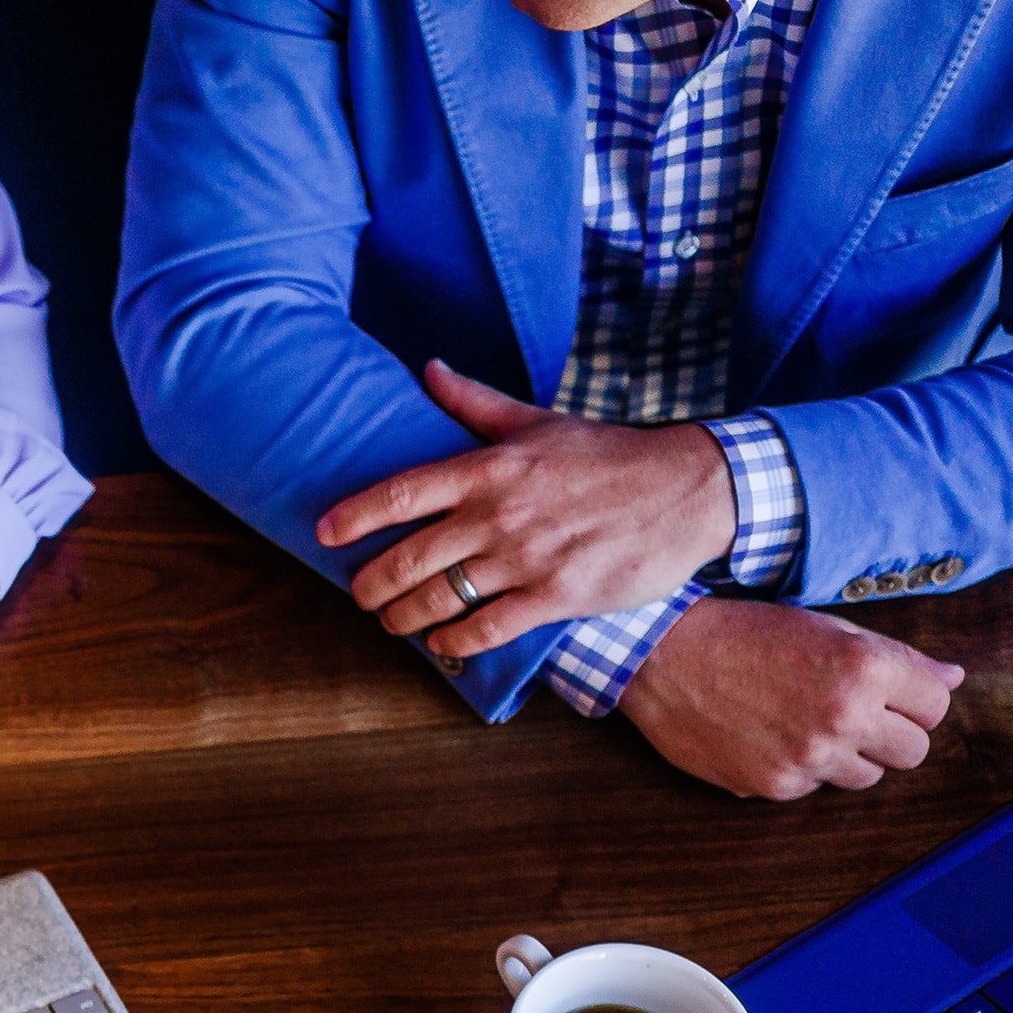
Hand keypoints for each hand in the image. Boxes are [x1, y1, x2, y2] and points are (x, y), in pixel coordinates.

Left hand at [315, 360, 735, 659]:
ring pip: (440, 599)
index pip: (401, 492)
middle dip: (371, 585)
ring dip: (405, 618)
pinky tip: (444, 644)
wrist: (689, 490)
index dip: (354, 516)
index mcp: (489, 468)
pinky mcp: (559, 595)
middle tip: (359, 596)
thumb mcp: (537, 421)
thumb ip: (474, 402)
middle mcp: (499, 514)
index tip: (323, 533)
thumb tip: (429, 369)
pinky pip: (488, 628)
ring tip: (393, 623)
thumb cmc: (607, 456)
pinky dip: (456, 642)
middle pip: (409, 558)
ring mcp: (528, 557)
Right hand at [619, 598, 963, 799]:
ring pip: (866, 777)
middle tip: (850, 712)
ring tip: (802, 722)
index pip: (936, 708)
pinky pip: (812, 787)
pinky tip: (766, 735)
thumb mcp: (823, 627)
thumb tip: (952, 678)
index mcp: (864, 667)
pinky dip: (797, 767)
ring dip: (845, 754)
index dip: (913, 700)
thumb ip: (895, 656)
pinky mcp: (775, 784)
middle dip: (889, 733)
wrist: (660, 654)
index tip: (888, 694)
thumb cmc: (742, 632)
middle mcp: (844, 716)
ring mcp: (809, 756)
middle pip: (913, 752)